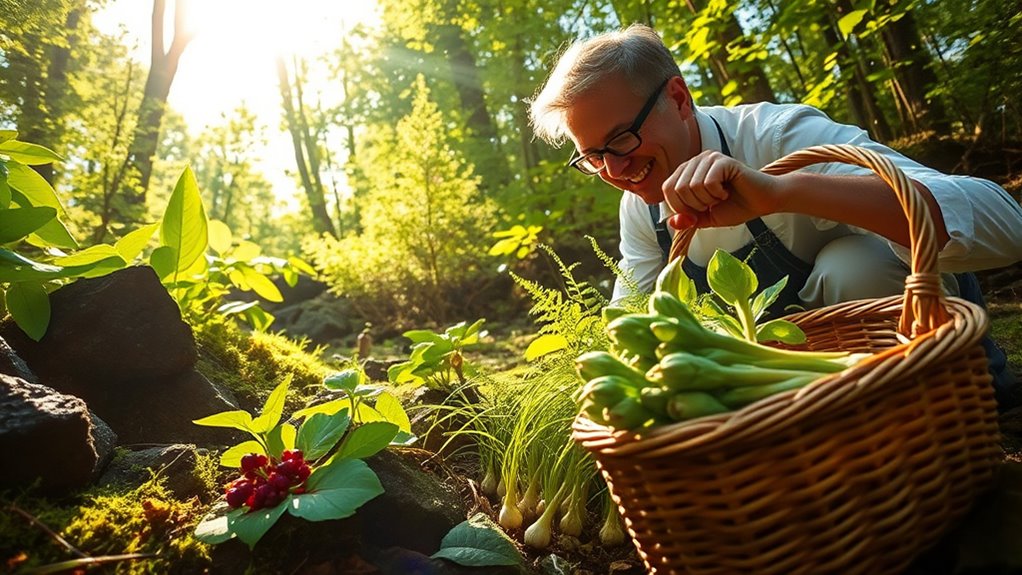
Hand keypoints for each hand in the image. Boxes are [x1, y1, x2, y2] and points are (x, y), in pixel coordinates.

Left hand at [662, 150, 782, 229]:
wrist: (761, 202)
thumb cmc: (735, 207)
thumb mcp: (706, 218)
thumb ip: (688, 219)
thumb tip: (671, 222)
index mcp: (688, 172)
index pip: (667, 188)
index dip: (679, 206)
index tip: (698, 211)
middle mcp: (696, 161)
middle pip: (678, 189)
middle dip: (695, 205)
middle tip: (713, 203)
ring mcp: (709, 158)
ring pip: (692, 186)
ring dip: (708, 200)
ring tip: (721, 196)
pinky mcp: (722, 160)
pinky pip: (708, 182)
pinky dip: (718, 193)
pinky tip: (727, 191)